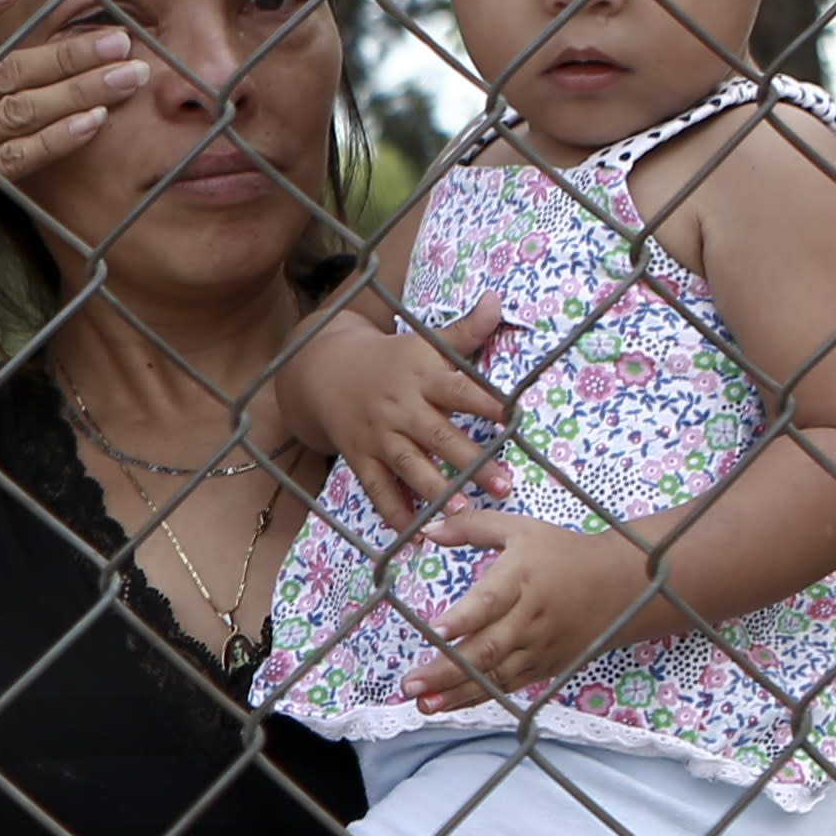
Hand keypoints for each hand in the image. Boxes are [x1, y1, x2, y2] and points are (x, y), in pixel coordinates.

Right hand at [297, 293, 511, 524]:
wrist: (324, 372)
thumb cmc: (392, 359)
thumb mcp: (423, 342)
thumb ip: (465, 331)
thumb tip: (496, 299)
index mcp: (421, 377)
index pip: (458, 389)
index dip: (484, 402)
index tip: (511, 417)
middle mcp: (400, 408)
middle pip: (439, 436)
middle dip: (471, 462)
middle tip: (504, 484)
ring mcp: (378, 436)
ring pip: (409, 465)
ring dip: (435, 489)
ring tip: (462, 510)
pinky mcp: (360, 457)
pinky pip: (377, 489)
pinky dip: (395, 513)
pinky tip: (416, 535)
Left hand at [402, 508, 650, 703]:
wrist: (623, 586)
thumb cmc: (563, 554)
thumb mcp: (521, 529)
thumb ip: (473, 526)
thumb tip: (430, 529)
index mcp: (522, 578)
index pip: (490, 600)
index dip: (464, 618)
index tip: (435, 631)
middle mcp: (530, 617)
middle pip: (487, 648)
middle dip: (446, 670)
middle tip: (410, 685)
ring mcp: (539, 646)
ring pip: (495, 675)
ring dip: (457, 692)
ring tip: (422, 704)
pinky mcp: (545, 666)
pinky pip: (508, 686)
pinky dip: (477, 697)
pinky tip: (446, 704)